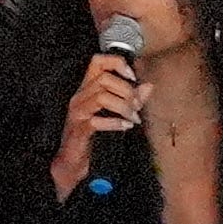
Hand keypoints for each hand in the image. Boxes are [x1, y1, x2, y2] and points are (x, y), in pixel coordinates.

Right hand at [46, 53, 150, 185]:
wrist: (74, 161)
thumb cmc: (93, 135)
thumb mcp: (115, 113)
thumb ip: (132, 98)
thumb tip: (148, 86)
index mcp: (88, 88)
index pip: (97, 61)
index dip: (117, 63)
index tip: (133, 76)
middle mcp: (80, 96)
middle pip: (104, 79)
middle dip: (126, 90)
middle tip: (137, 106)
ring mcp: (78, 112)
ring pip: (102, 97)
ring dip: (124, 107)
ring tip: (133, 118)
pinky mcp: (79, 129)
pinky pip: (97, 121)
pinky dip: (115, 123)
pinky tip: (126, 127)